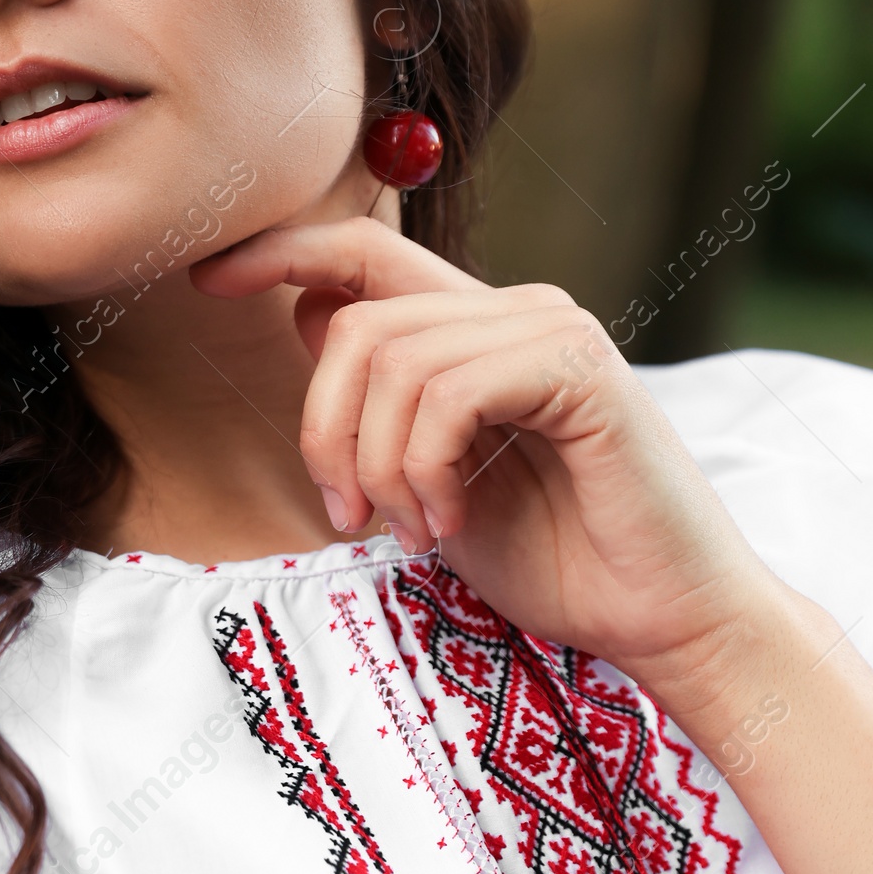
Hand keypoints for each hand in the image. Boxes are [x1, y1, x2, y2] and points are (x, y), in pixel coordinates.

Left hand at [190, 216, 799, 728]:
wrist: (666, 622)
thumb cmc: (561, 561)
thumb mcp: (434, 479)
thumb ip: (383, 402)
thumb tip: (307, 315)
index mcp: (481, 329)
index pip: (365, 252)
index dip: (278, 251)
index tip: (206, 278)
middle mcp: (518, 310)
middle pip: (358, 317)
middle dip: (323, 427)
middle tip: (346, 517)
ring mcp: (551, 331)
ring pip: (392, 356)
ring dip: (377, 464)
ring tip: (413, 531)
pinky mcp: (578, 370)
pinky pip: (448, 391)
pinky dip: (424, 467)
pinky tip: (449, 519)